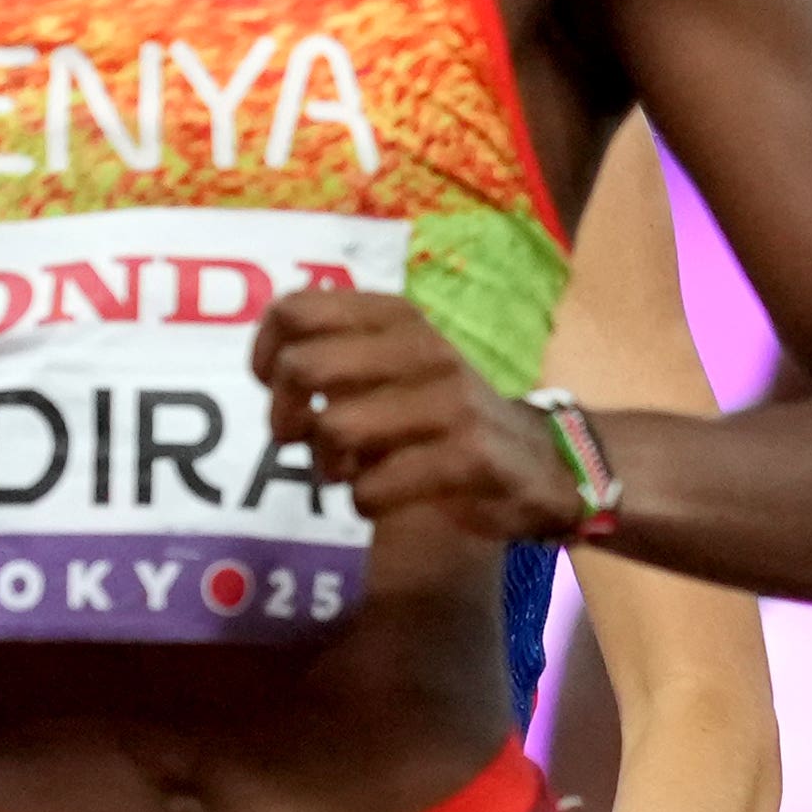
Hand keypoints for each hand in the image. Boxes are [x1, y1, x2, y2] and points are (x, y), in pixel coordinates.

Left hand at [253, 285, 585, 543]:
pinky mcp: (467, 456)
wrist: (543, 460)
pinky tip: (380, 498)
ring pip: (334, 427)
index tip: (274, 385)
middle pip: (303, 367)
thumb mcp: (398, 365)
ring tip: (345, 473)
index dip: (267, 353)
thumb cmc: (447, 413)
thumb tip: (273, 366)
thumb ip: (341, 355)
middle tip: (298, 439)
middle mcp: (422, 348)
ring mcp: (448, 401)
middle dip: (285, 415)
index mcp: (397, 316)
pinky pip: (372, 485)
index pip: (296, 310)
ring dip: (325, 464)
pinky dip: (362, 501)